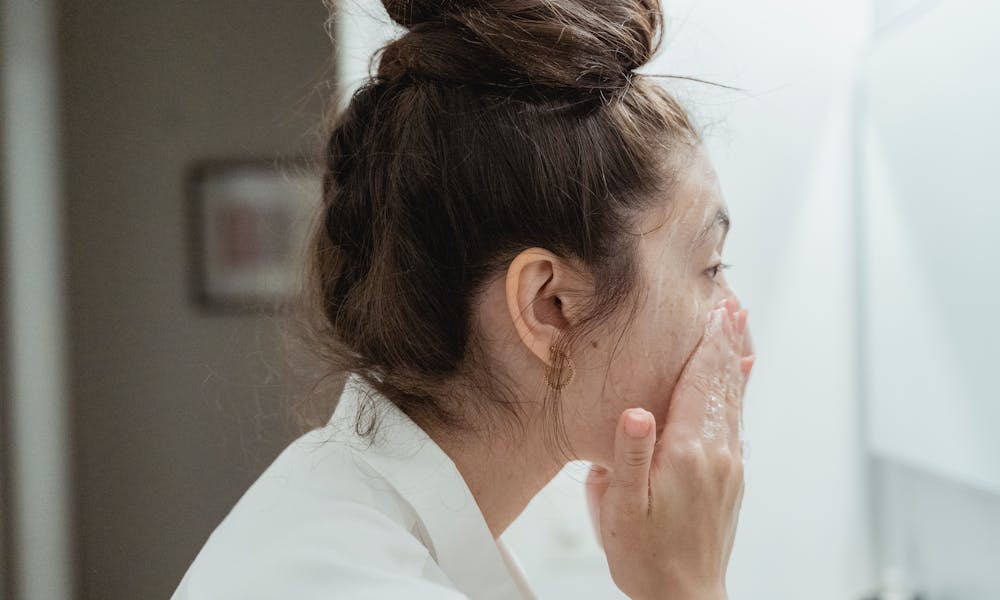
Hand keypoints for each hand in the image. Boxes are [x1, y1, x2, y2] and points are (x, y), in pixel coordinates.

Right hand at [586, 297, 754, 599]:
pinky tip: (735, 386)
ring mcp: (729, 467)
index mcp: (687, 453)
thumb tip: (634, 412)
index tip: (717, 312)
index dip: (708, 345)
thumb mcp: (620, 508)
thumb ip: (628, 456)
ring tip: (739, 333)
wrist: (684, 598)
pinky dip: (736, 394)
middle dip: (727, 343)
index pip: (700, 385)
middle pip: (723, 385)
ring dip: (734, 364)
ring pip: (734, 402)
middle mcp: (716, 454)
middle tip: (734, 307)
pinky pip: (736, 423)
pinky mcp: (730, 480)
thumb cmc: (646, 557)